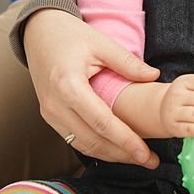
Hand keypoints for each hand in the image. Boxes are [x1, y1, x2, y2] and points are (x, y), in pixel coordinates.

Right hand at [24, 9, 160, 167]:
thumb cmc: (70, 36)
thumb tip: (154, 76)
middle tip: (150, 161)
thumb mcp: (101, 43)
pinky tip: (117, 148)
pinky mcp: (50, 116)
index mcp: (69, 86)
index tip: (146, 153)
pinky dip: (96, 147)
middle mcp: (56, 105)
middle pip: (93, 140)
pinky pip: (74, 138)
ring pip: (82, 145)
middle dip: (122, 154)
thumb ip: (127, 62)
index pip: (102, 123)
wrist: (39, 32)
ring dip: (111, 155)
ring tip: (137, 158)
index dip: (126, 141)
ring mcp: (50, 113)